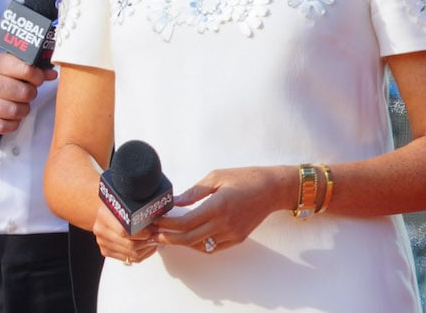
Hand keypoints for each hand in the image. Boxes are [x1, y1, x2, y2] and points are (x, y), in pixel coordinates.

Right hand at [0, 50, 56, 132]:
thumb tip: (49, 73)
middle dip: (30, 94)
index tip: (38, 79)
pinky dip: (12, 124)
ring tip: (20, 106)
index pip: (24, 69)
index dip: (37, 76)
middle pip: (22, 92)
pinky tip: (11, 119)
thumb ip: (17, 65)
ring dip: (23, 111)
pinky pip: (1, 126)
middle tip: (27, 93)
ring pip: (14, 111)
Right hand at [92, 200, 157, 264]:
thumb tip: (158, 219)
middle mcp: (101, 230)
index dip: (142, 232)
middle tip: (157, 235)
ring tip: (154, 240)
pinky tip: (148, 247)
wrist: (107, 211)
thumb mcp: (127, 202)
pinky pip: (128, 259)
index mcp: (104, 214)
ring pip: (131, 254)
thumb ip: (139, 210)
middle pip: (129, 244)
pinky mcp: (106, 251)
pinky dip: (142, 254)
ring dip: (146, 248)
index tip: (154, 228)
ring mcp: (102, 242)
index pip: (125, 230)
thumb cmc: (119, 206)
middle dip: (147, 241)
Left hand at [154, 167, 285, 252]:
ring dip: (181, 243)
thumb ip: (194, 192)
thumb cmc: (244, 178)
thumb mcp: (216, 177)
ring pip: (199, 246)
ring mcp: (231, 234)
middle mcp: (224, 224)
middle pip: (188, 239)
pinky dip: (197, 245)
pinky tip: (188, 238)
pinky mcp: (237, 239)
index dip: (167, 225)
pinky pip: (212, 248)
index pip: (185, 223)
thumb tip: (175, 202)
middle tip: (153, 235)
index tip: (155, 221)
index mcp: (217, 206)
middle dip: (168, 238)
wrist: (272, 189)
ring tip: (167, 236)